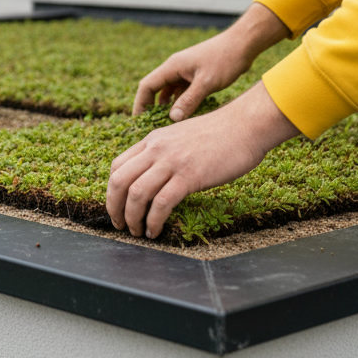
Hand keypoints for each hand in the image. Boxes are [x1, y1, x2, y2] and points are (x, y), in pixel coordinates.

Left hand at [107, 83, 301, 238]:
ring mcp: (172, 161)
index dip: (112, 191)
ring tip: (138, 232)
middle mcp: (157, 149)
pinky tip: (156, 231)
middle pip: (119, 181)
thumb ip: (165, 153)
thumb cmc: (220, 134)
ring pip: (136, 194)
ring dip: (132, 218)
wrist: (246, 125)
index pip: (117, 166)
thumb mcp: (182, 137)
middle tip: (120, 224)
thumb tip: (156, 176)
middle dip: (114, 207)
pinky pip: (161, 203)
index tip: (117, 206)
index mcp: (153, 140)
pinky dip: (154, 221)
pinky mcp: (190, 176)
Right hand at [133, 2, 290, 120]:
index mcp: (172, 66)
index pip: (147, 86)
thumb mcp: (206, 83)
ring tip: (168, 126)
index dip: (140, 104)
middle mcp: (175, 68)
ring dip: (167, 107)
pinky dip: (180, 103)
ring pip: (169, 91)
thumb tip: (172, 119)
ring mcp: (185, 71)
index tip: (138, 121)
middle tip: (150, 127)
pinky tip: (185, 116)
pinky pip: (181, 91)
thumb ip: (189, 101)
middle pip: (155, 89)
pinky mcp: (195, 75)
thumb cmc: (225, 59)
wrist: (243, 44)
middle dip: (151, 107)